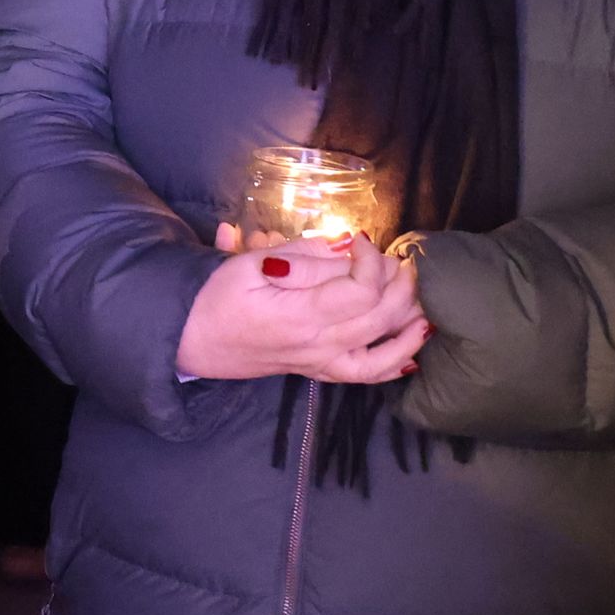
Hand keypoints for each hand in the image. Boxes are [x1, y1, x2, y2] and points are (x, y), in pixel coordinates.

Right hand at [176, 225, 428, 386]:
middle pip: (381, 316)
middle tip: (396, 259)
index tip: (359, 238)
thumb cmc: (215, 297)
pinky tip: (414, 346)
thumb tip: (347, 245)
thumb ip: (302, 255)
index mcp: (300, 317)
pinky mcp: (319, 371)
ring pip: (383, 352)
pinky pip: (366, 375)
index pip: (361, 289)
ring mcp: (321, 363)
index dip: (370, 259)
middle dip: (399, 283)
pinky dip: (395, 363)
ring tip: (424, 301)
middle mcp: (318, 346)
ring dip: (410, 325)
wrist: (191, 341)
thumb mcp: (251, 264)